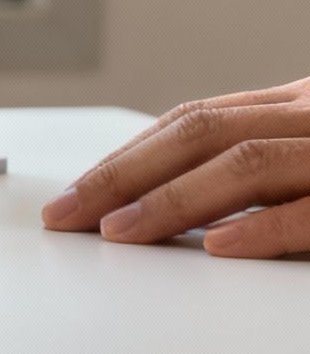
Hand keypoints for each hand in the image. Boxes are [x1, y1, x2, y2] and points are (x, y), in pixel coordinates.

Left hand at [42, 78, 309, 257]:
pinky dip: (260, 227)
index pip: (193, 122)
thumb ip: (251, 172)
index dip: (128, 157)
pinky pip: (309, 211)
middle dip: (125, 175)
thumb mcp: (307, 158)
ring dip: (172, 198)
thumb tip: (159, 206)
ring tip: (117, 230)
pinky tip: (216, 246)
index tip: (74, 194)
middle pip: (202, 134)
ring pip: (247, 162)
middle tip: (68, 214)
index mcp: (294, 107)